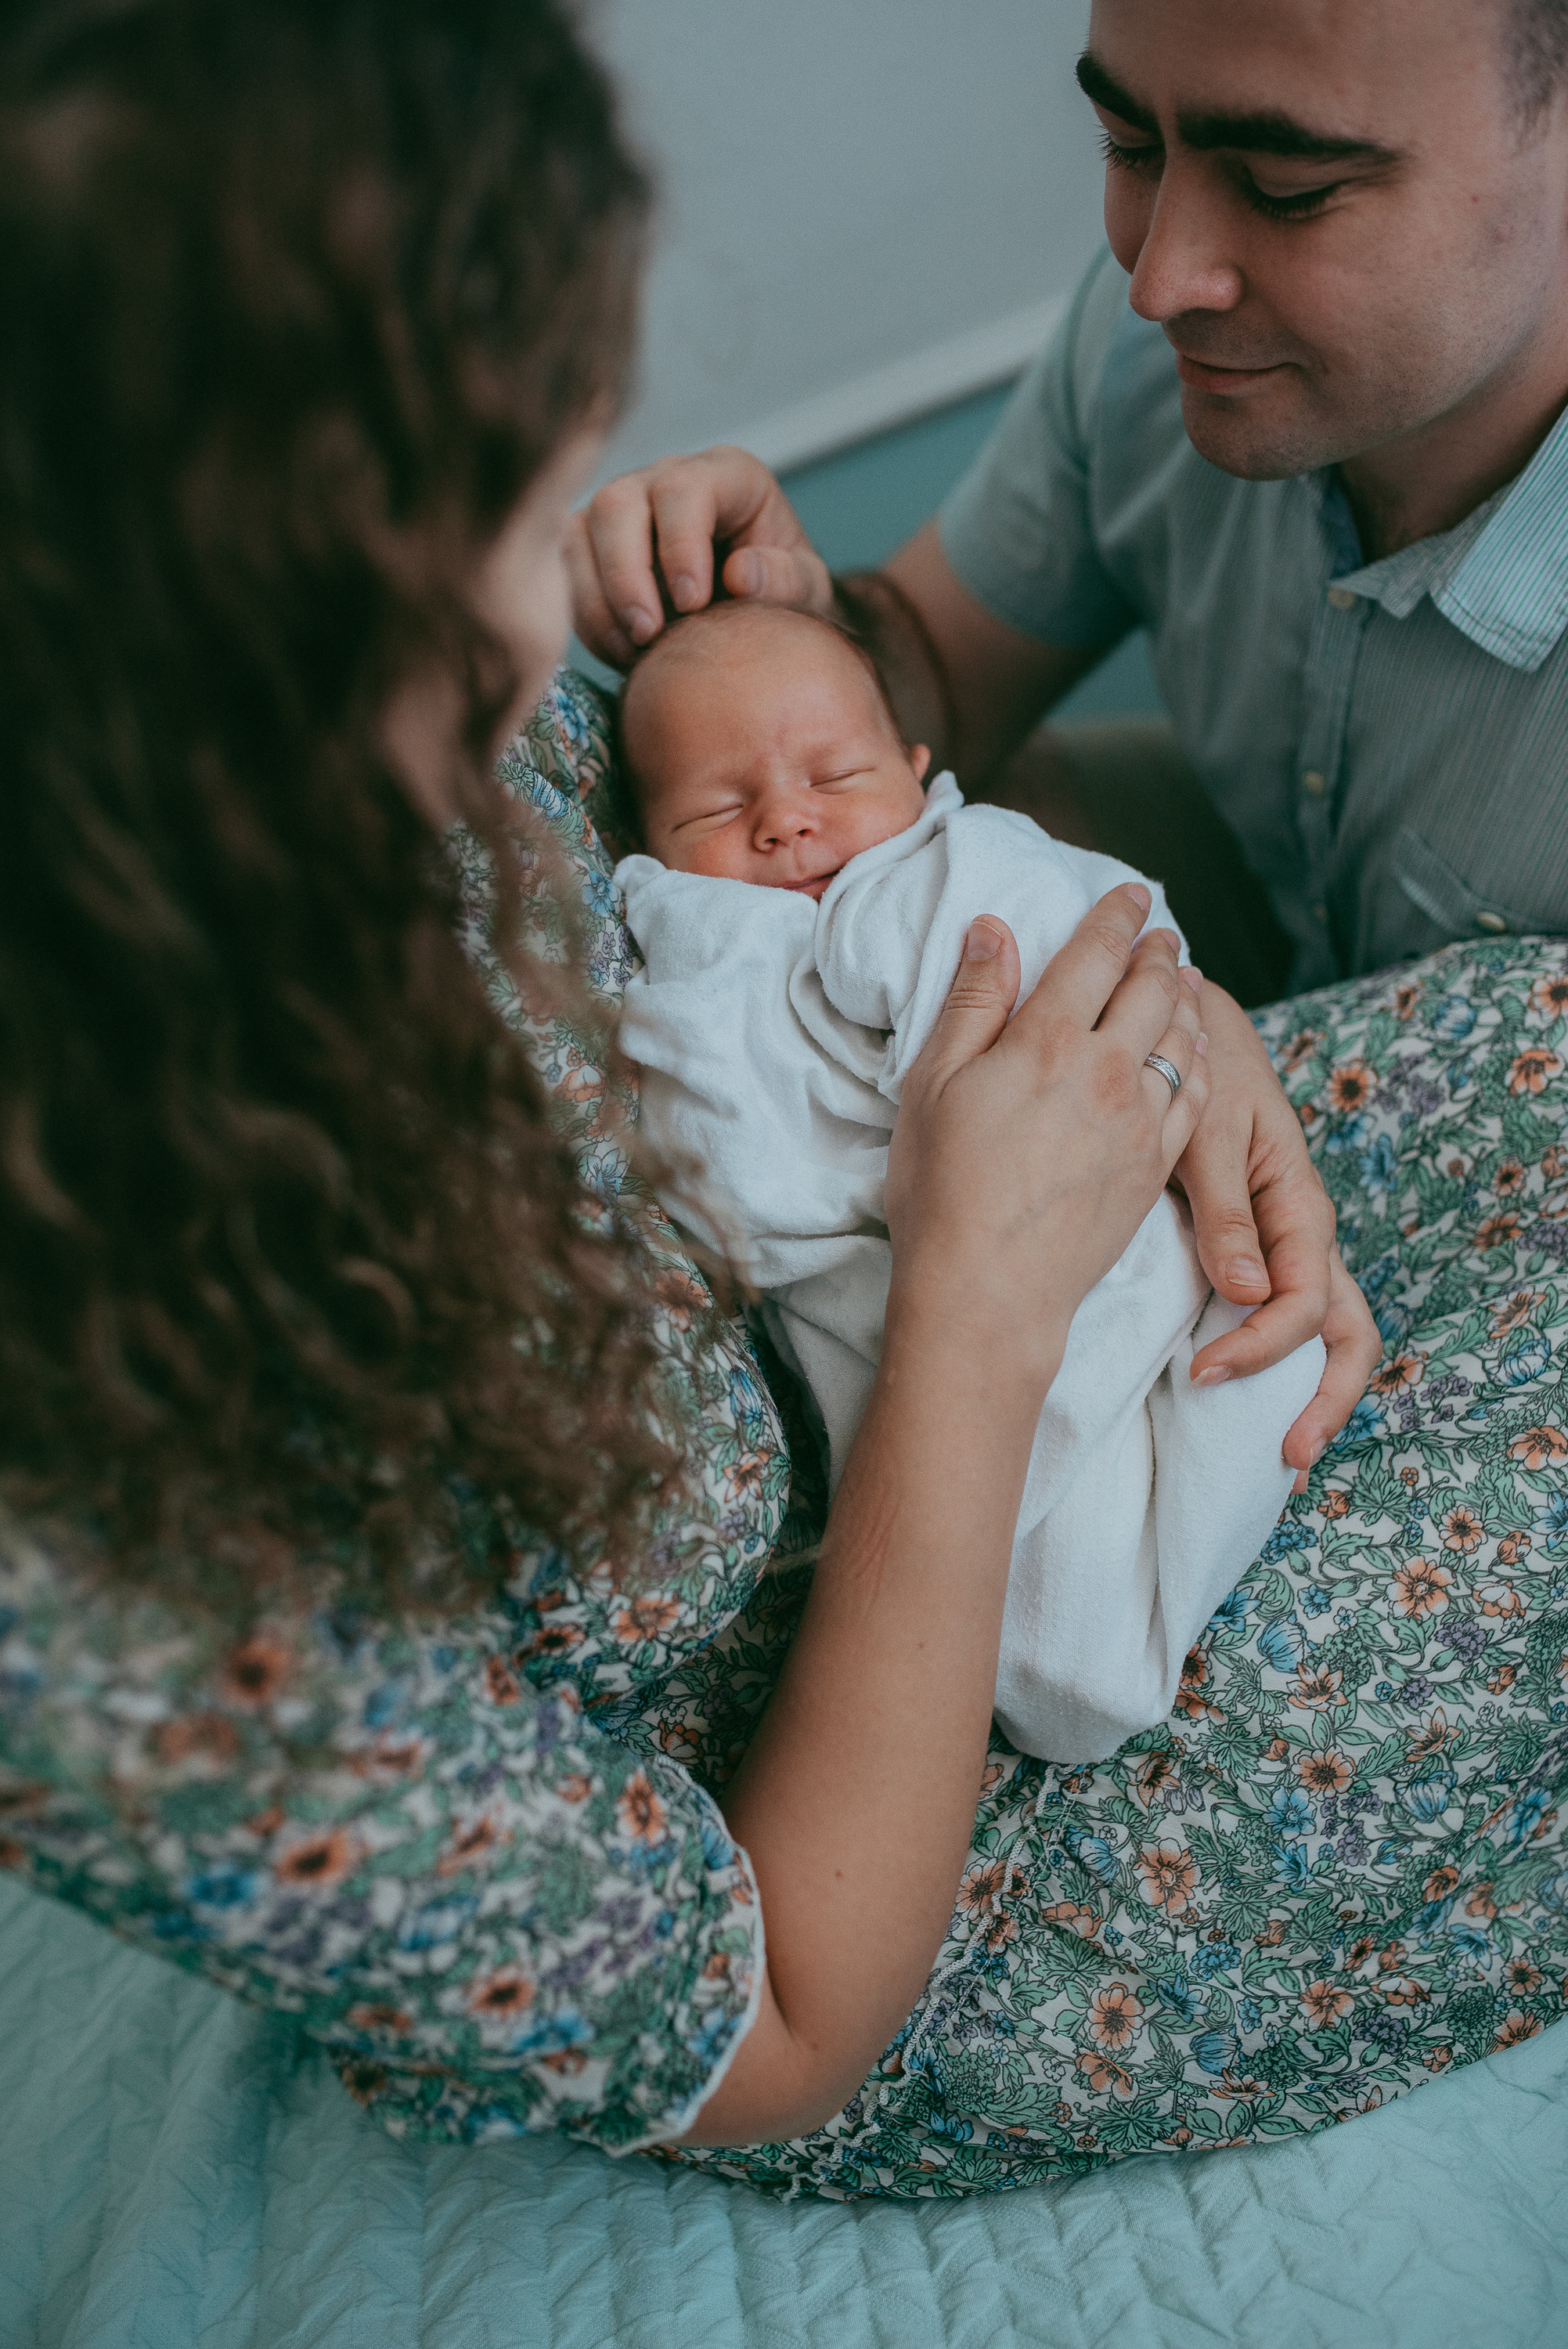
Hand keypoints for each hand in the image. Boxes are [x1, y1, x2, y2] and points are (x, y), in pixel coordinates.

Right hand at [565, 446, 832, 667]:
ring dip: (596, 599)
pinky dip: (583, 614)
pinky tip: (618, 651)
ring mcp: (622, 508)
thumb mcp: (808, 589)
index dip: (680, 545)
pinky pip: (564, 569)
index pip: (684, 489)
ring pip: (578, 532)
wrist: (757, 613)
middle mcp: (664, 479)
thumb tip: (741, 575)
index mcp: (726, 476)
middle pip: (617, 503)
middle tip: (648, 634)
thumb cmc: (785, 592)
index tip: (693, 603)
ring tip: (633, 651)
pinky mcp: (592, 543)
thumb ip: (788, 580)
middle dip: (625, 574)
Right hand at [885, 890, 1209, 1393]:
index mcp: (1045, 1040)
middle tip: (1161, 932)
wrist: (989, 1291)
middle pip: (1150, 988)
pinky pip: (1195, 1094)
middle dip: (1158, 951)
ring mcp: (1140, 1120)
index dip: (1116, 916)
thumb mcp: (932, 1085)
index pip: (1095, 954)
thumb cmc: (942, 1191)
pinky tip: (1194, 1051)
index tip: (1131, 894)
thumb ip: (971, 1002)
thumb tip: (993, 931)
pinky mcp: (1155, 1165)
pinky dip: (1199, 1058)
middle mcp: (1106, 1070)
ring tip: (1184, 979)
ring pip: (1181, 1037)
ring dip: (1185, 998)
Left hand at [1175, 979, 1378, 1487]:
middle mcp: (1302, 1234)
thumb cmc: (1201, 1067)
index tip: (1200, 1376)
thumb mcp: (1207, 1134)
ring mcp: (1287, 1243)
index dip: (1258, 1349)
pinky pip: (1285, 1312)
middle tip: (1283, 1456)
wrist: (1188, 1023)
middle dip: (1323, 1400)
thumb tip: (1245, 1292)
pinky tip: (1242, 1395)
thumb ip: (1224, 1211)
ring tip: (1281, 1449)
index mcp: (1299, 1207)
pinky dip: (1277, 1359)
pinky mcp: (1259, 1244)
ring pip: (1326, 1329)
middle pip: (1343, 1333)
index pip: (1301, 1303)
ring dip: (1311, 1390)